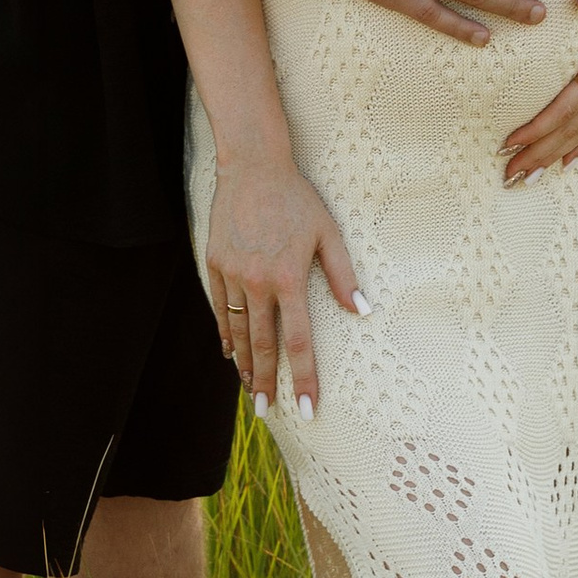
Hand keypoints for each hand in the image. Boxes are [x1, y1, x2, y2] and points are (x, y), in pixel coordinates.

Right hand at [204, 156, 363, 415]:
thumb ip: (344, 275)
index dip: (302, 377)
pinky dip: (225, 332)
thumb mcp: (328, 233)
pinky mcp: (215, 263)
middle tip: (266, 411)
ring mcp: (232, 274)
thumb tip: (362, 311)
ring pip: (236, 330)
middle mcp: (258, 282)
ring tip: (249, 388)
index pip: (298, 342)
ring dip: (243, 363)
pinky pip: (220, 307)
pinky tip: (230, 351)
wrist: (253, 166)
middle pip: (261, 344)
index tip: (305, 407)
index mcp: (289, 279)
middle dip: (264, 382)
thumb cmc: (297, 198)